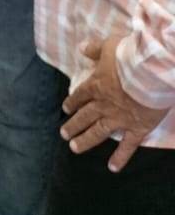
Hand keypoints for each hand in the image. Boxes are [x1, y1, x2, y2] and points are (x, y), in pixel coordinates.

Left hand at [61, 35, 166, 171]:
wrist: (150, 73)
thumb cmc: (130, 57)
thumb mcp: (109, 46)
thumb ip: (95, 49)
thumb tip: (81, 48)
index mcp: (97, 85)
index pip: (80, 95)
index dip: (72, 102)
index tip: (65, 109)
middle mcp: (103, 105)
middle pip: (84, 116)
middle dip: (73, 125)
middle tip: (63, 134)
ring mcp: (119, 119)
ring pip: (98, 132)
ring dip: (85, 140)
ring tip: (74, 148)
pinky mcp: (136, 129)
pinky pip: (127, 146)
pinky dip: (120, 157)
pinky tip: (112, 168)